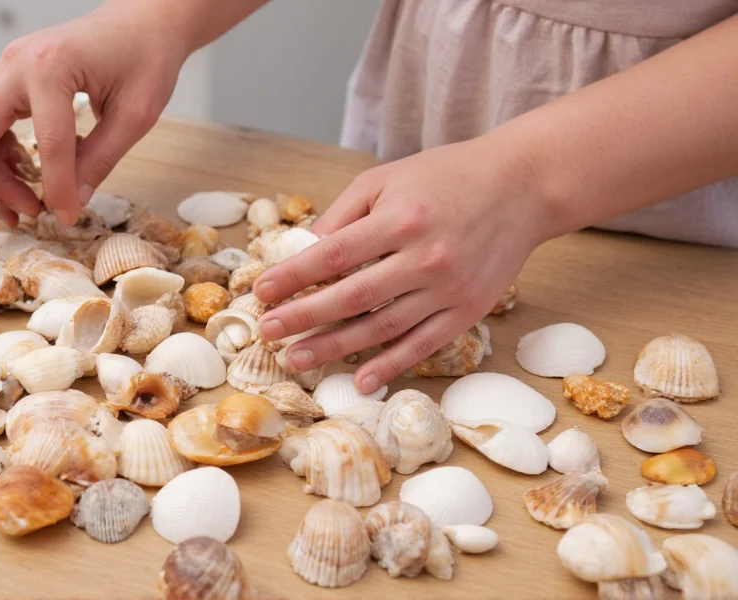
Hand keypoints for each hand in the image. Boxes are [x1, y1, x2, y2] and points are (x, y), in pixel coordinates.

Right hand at [0, 2, 186, 248]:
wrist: (142, 24)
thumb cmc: (146, 59)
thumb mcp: (136, 114)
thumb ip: (101, 158)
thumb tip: (74, 202)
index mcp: (51, 67)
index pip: (46, 140)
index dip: (56, 187)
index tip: (65, 218)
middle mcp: (15, 63)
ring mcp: (5, 69)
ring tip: (7, 217)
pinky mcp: (8, 80)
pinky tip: (15, 187)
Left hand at [254, 138, 547, 392]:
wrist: (521, 187)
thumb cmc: (447, 177)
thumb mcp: (388, 179)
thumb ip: (344, 213)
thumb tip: (304, 249)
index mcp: (401, 218)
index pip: (332, 254)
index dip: (292, 276)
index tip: (260, 291)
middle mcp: (425, 257)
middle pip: (350, 297)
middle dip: (302, 317)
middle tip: (267, 331)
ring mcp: (449, 290)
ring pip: (381, 328)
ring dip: (334, 347)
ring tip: (296, 358)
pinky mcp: (468, 311)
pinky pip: (423, 345)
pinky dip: (390, 365)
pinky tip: (360, 381)